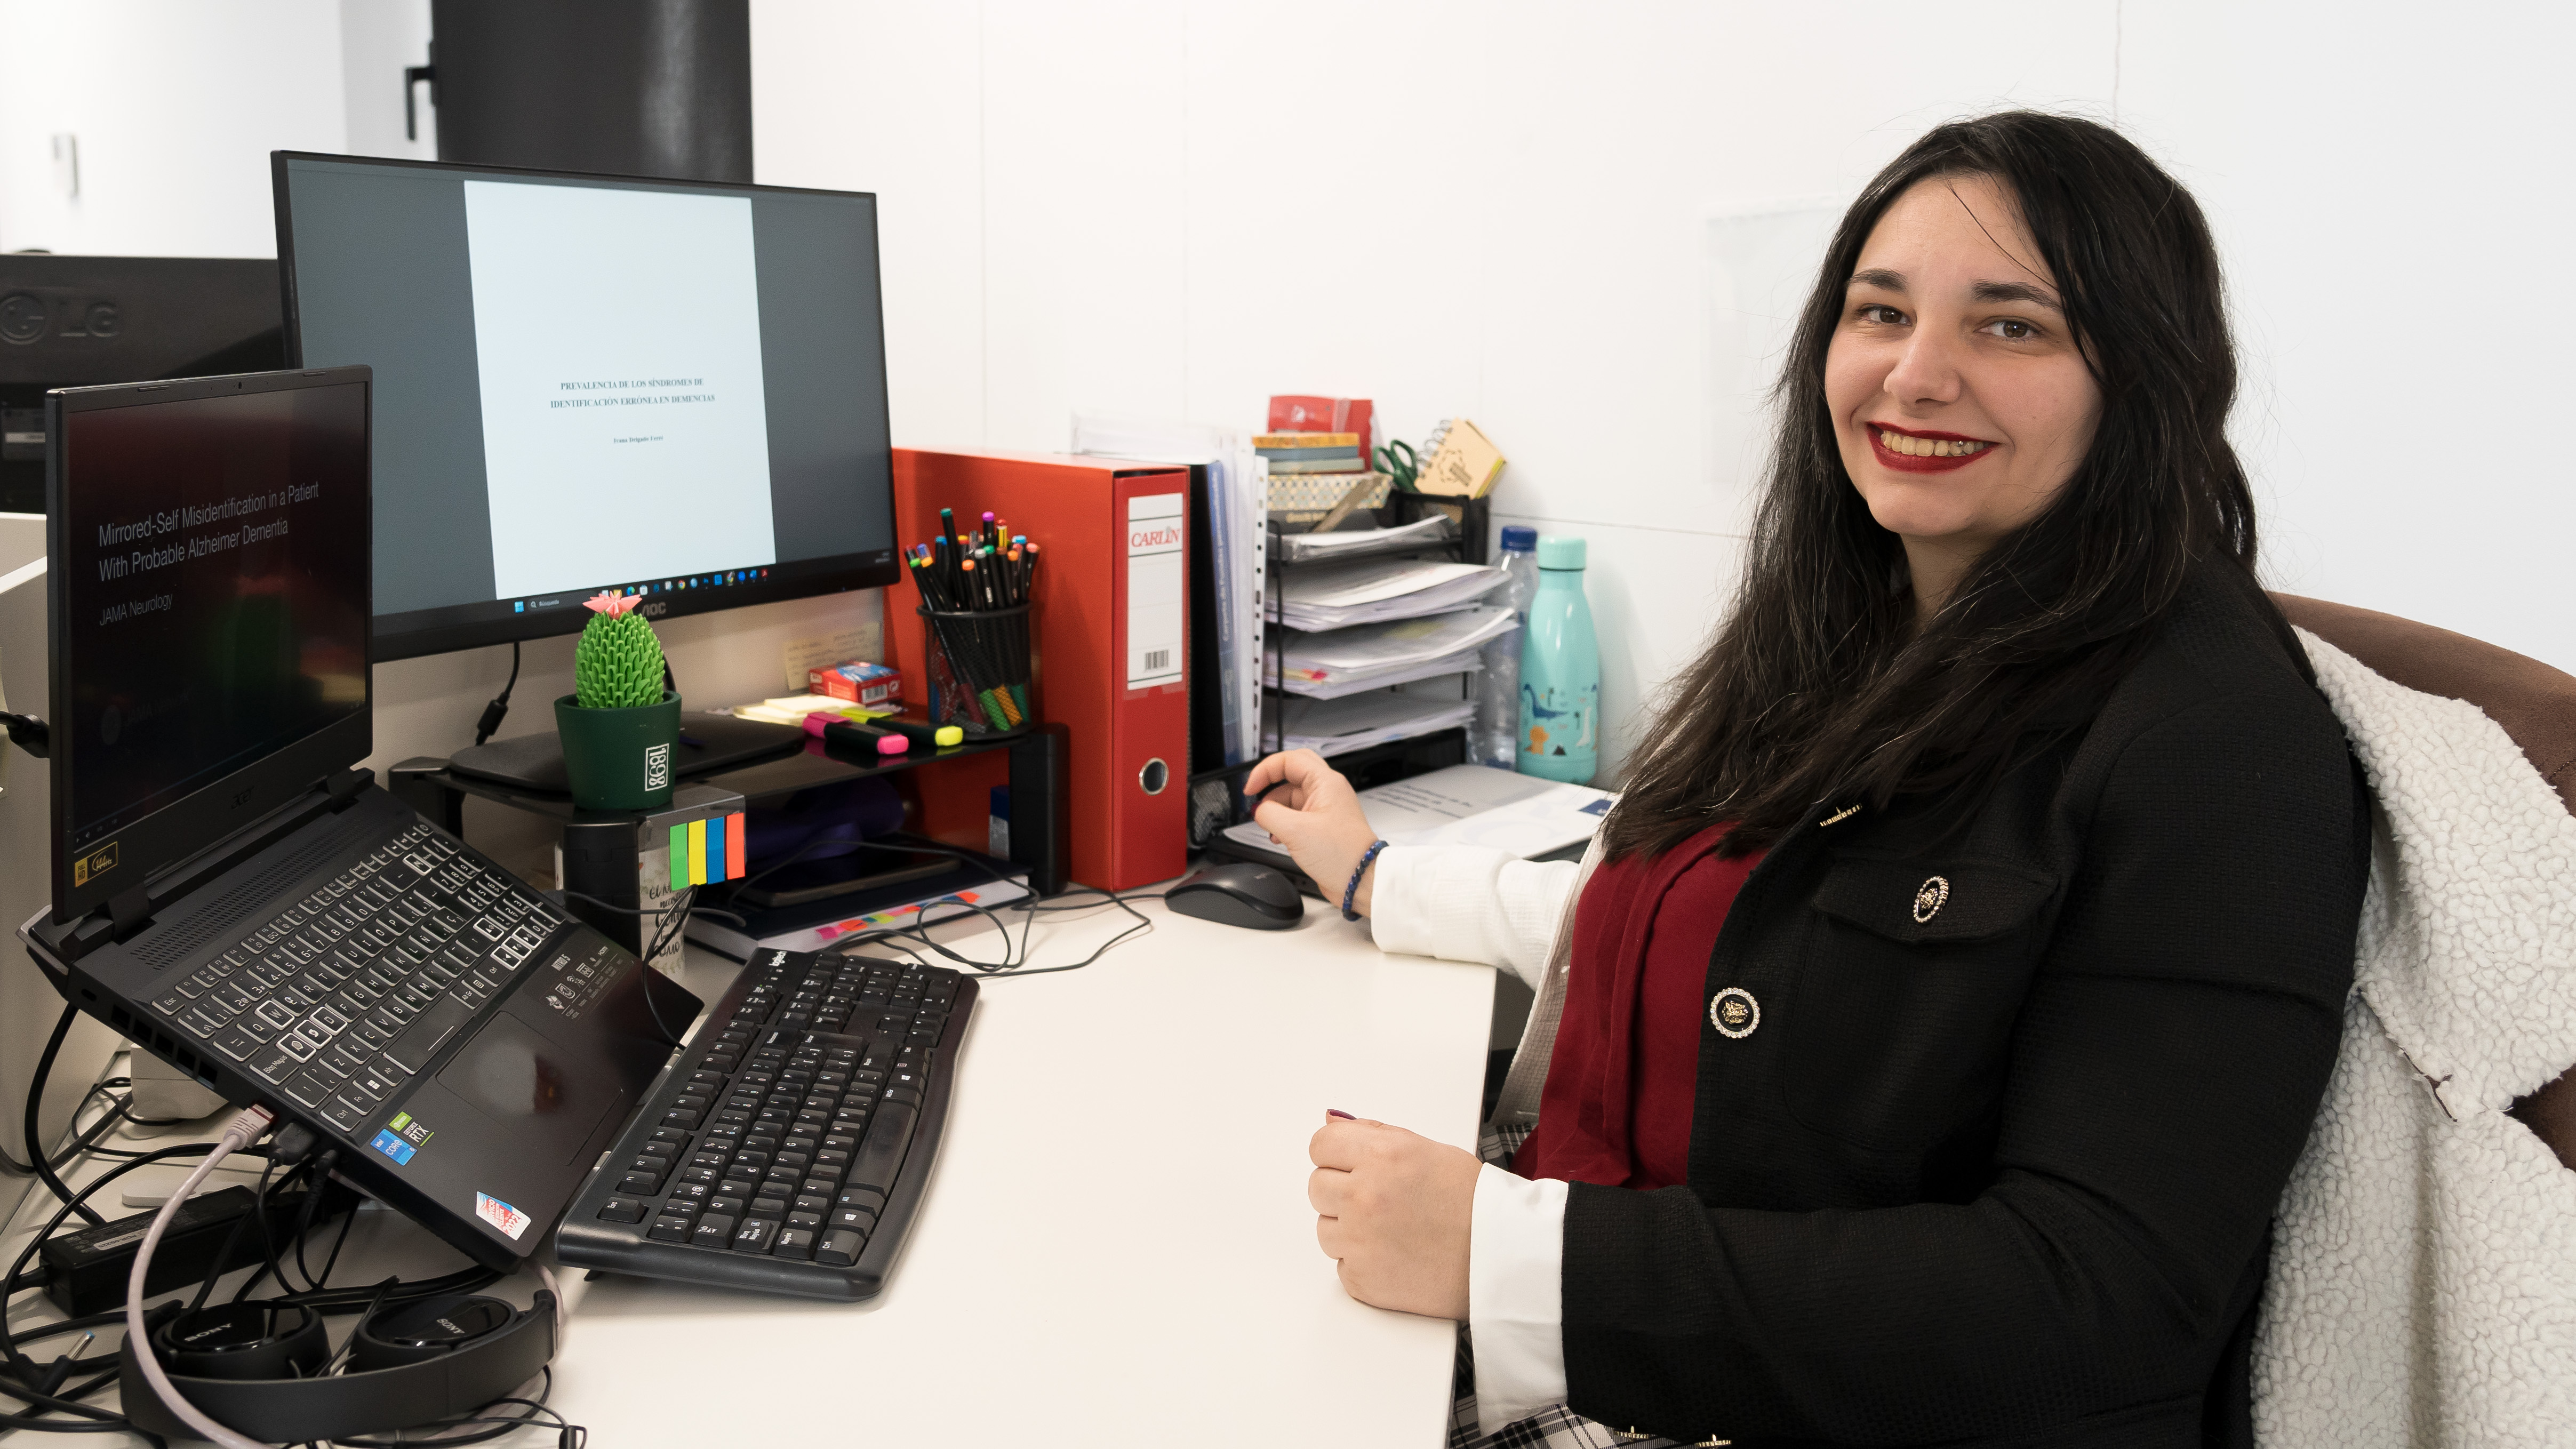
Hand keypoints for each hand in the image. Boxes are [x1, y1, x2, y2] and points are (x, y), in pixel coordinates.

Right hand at [1245, 750, 1381, 914]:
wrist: (1360, 881)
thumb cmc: (1342, 854)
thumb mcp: (1295, 831)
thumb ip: (1269, 814)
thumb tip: (1258, 811)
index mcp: (1326, 782)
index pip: (1289, 760)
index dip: (1265, 771)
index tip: (1250, 788)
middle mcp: (1328, 791)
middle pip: (1291, 773)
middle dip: (1270, 785)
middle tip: (1255, 795)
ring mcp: (1326, 808)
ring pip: (1292, 796)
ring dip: (1275, 809)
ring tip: (1269, 827)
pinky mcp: (1323, 825)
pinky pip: (1297, 814)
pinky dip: (1283, 823)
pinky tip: (1278, 837)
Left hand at [1307, 1111, 1477, 1318]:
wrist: (1502, 1257)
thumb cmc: (1473, 1203)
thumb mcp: (1426, 1149)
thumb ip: (1373, 1134)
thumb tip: (1332, 1121)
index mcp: (1381, 1156)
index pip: (1320, 1145)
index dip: (1337, 1155)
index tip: (1353, 1164)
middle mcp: (1364, 1197)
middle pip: (1318, 1186)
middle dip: (1343, 1191)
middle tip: (1383, 1200)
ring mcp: (1359, 1242)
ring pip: (1324, 1229)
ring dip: (1349, 1229)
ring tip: (1393, 1230)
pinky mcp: (1361, 1279)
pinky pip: (1341, 1264)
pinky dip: (1363, 1262)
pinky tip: (1396, 1255)